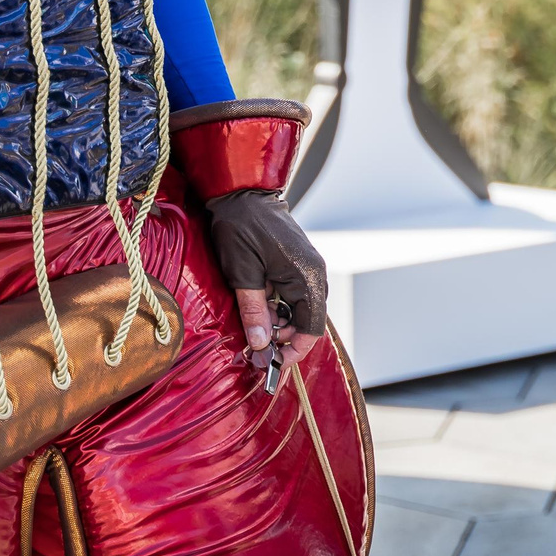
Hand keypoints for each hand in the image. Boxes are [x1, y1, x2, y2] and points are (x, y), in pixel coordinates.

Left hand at [204, 191, 328, 371]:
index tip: (273, 362)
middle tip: (255, 343)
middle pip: (308, 319)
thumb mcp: (242, 273)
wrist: (241, 193)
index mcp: (307, 277)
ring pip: (300, 308)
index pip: (312, 326)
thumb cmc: (240, 229)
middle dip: (283, 335)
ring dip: (279, 320)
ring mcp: (308, 267)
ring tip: (253, 320)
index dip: (294, 349)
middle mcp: (315, 273)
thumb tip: (260, 345)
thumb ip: (254, 310)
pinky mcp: (299, 263)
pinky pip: (295, 293)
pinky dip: (278, 305)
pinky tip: (258, 302)